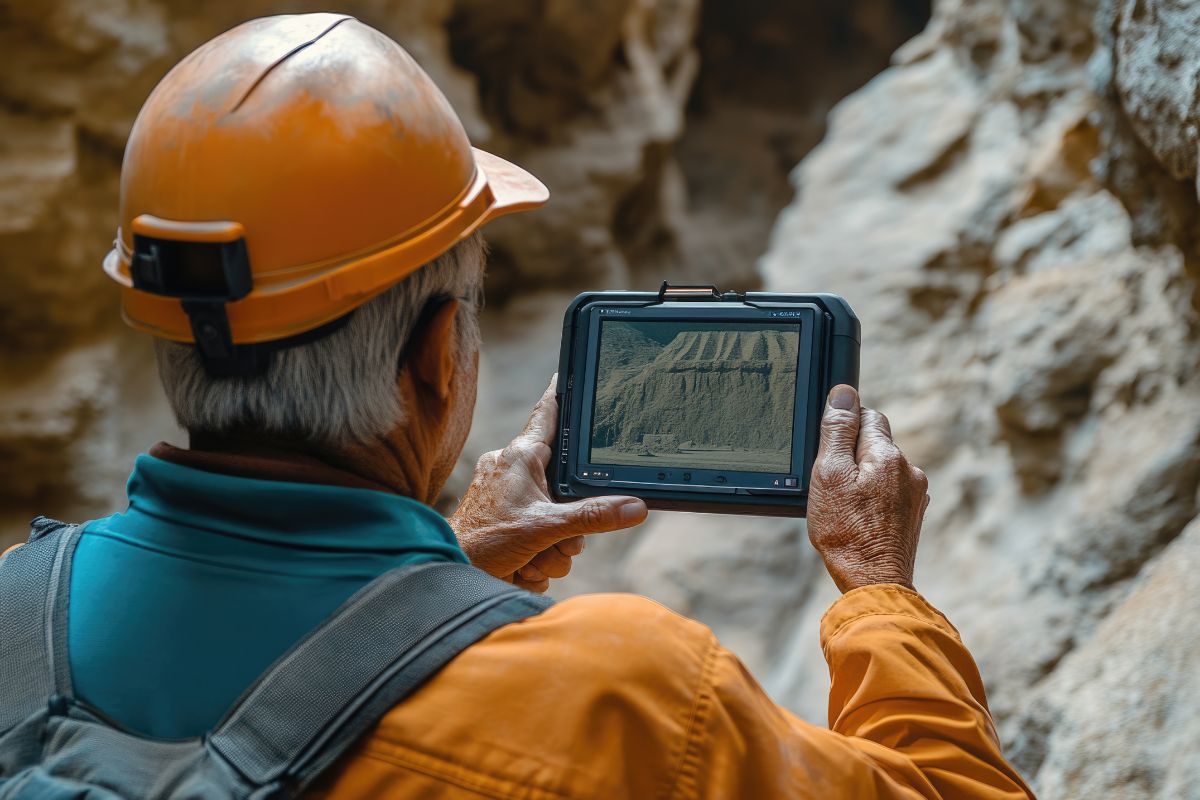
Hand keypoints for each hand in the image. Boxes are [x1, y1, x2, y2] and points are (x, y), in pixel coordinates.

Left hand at [449, 375, 647, 591]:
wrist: (451, 572)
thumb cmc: (484, 542)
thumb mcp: (546, 528)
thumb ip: (592, 517)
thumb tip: (634, 507)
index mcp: (520, 457)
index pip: (548, 415)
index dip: (561, 394)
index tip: (566, 372)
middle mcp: (513, 470)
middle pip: (565, 486)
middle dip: (568, 527)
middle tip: (559, 542)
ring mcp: (507, 496)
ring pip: (555, 518)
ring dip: (551, 550)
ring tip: (532, 559)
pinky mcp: (504, 521)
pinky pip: (539, 537)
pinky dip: (536, 558)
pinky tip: (522, 566)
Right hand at [807, 385, 928, 591]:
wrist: (873, 583)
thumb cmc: (846, 531)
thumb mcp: (829, 474)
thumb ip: (838, 430)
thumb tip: (844, 393)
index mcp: (888, 454)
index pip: (868, 415)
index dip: (844, 429)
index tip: (830, 451)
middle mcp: (909, 470)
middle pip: (876, 444)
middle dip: (853, 456)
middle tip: (833, 484)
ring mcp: (915, 495)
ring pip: (882, 470)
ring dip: (864, 479)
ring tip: (845, 507)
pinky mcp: (913, 516)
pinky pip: (889, 493)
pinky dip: (873, 500)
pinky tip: (859, 519)